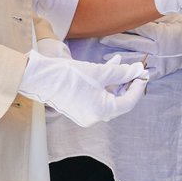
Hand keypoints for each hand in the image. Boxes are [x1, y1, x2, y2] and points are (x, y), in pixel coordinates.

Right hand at [18, 49, 147, 127]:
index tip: (143, 73)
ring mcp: (85, 113)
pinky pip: (96, 95)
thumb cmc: (68, 76)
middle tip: (134, 69)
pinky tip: (107, 66)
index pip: (128, 102)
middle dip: (127, 83)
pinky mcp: (78, 106)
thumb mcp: (99, 72)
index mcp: (101, 112)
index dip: (137, 86)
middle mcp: (94, 116)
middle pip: (118, 100)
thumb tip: (137, 71)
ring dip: (115, 80)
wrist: (38, 77)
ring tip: (120, 63)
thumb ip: (121, 72)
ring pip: (107, 96)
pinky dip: (103, 83)